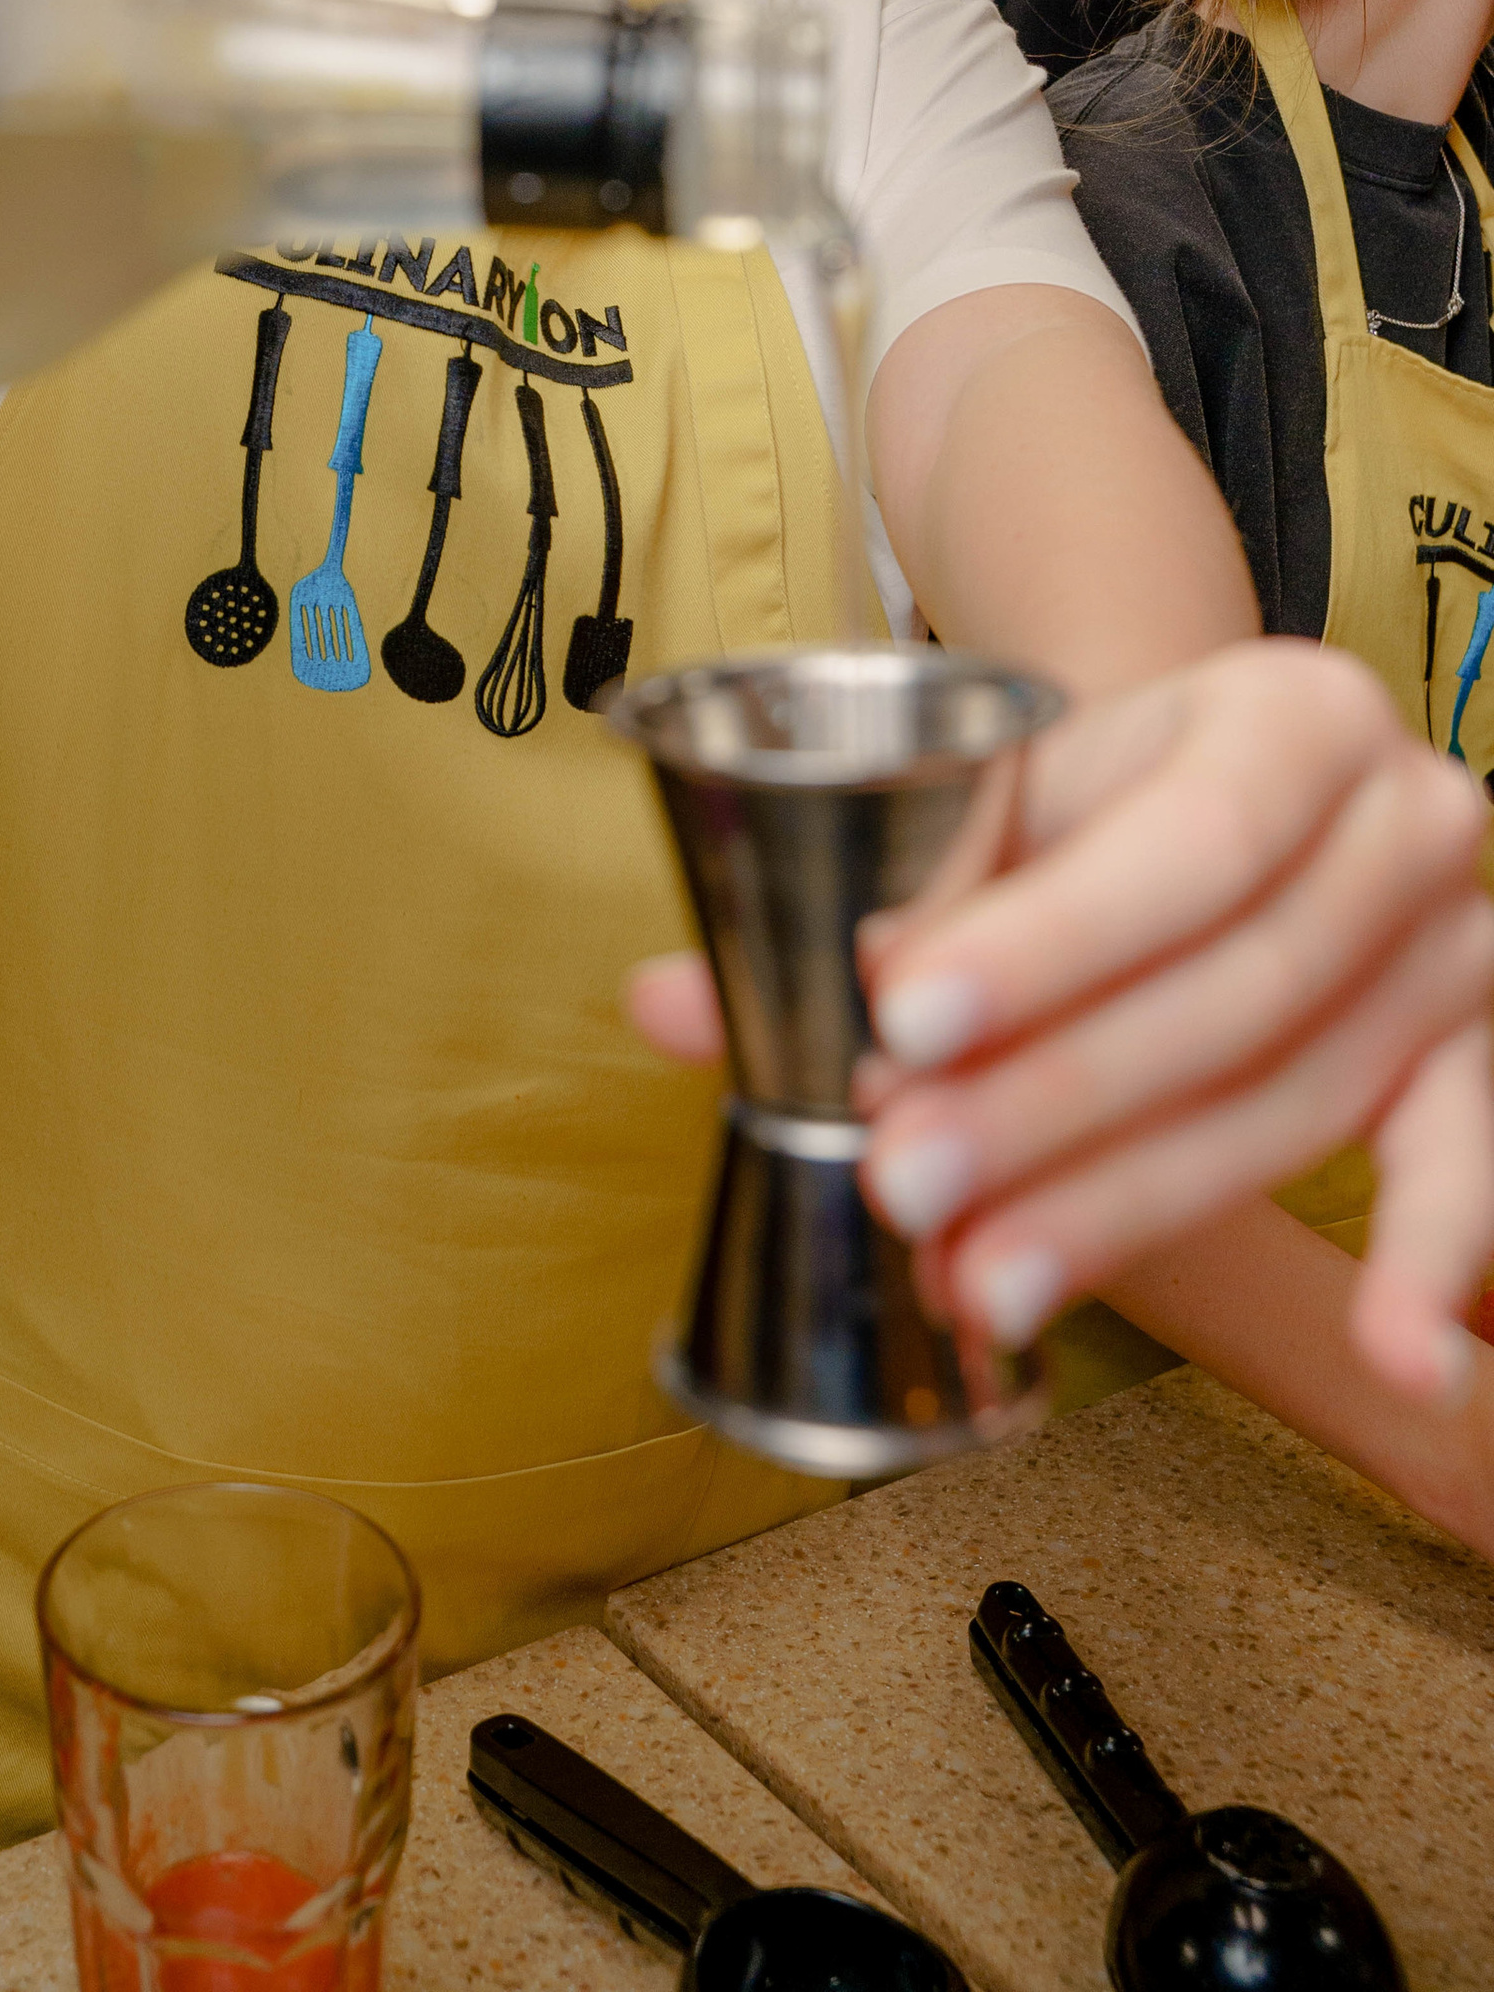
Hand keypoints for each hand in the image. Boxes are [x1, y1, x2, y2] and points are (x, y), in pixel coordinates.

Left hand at [627, 640, 1493, 1403]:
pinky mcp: (1480, 1059)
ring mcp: (1457, 947)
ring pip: (1293, 1101)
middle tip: (906, 1180)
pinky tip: (1394, 1360)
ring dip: (1130, 1206)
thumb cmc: (1100, 811)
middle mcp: (1404, 817)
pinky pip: (1463, 1171)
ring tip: (985, 1280)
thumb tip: (662, 1008)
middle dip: (1052, 1103)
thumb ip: (858, 895)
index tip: (901, 1016)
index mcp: (1290, 714)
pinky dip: (1429, 1268)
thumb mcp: (997, 808)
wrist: (1232, 794)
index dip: (1044, 943)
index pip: (1176, 842)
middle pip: (1227, 992)